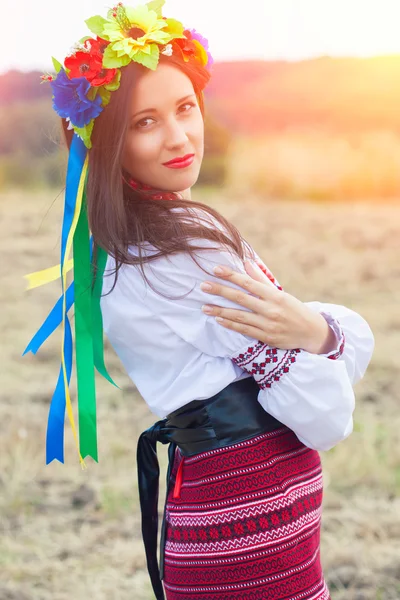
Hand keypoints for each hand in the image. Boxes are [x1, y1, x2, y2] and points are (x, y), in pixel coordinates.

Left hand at [200, 261, 333, 352]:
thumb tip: (247, 262)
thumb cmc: (293, 309)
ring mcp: (268, 325)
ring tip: (204, 307)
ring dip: (220, 311)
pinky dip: (230, 325)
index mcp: (274, 295)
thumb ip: (261, 279)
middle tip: (203, 286)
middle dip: (220, 291)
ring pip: (239, 316)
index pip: (248, 283)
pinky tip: (219, 320)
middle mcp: (271, 309)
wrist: (311, 332)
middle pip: (240, 298)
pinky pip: (244, 330)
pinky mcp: (266, 338)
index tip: (216, 269)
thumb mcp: (280, 292)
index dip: (231, 275)